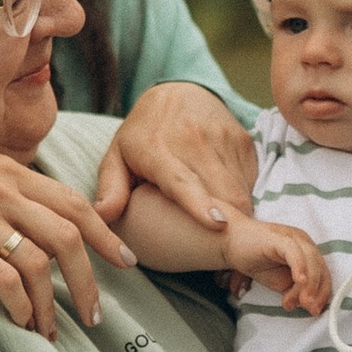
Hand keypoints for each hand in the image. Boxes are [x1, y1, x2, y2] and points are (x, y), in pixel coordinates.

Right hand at [0, 145, 129, 339]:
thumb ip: (5, 191)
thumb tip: (41, 224)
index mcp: (8, 169)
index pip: (76, 203)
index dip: (108, 235)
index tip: (126, 263)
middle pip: (70, 236)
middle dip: (90, 281)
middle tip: (97, 315)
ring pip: (39, 264)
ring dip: (52, 306)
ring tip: (52, 332)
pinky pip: (2, 280)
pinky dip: (19, 307)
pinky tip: (19, 323)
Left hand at [93, 80, 256, 235]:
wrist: (180, 91)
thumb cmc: (143, 134)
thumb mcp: (118, 156)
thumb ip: (110, 188)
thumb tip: (101, 217)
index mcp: (156, 148)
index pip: (181, 179)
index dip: (199, 203)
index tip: (216, 224)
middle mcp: (193, 140)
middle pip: (222, 194)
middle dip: (230, 227)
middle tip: (225, 260)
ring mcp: (222, 139)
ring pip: (240, 192)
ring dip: (237, 218)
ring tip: (228, 235)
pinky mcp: (244, 141)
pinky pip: (250, 182)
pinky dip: (242, 200)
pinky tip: (227, 204)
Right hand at [216, 219, 331, 316]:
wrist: (230, 243)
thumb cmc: (255, 260)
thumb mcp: (280, 282)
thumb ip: (295, 291)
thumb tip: (308, 305)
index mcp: (307, 252)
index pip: (323, 274)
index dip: (322, 293)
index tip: (315, 311)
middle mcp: (304, 242)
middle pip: (320, 268)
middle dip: (317, 292)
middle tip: (308, 309)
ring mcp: (293, 237)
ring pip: (311, 261)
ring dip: (308, 285)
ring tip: (298, 302)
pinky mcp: (280, 237)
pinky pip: (295, 253)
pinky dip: (300, 267)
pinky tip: (299, 281)